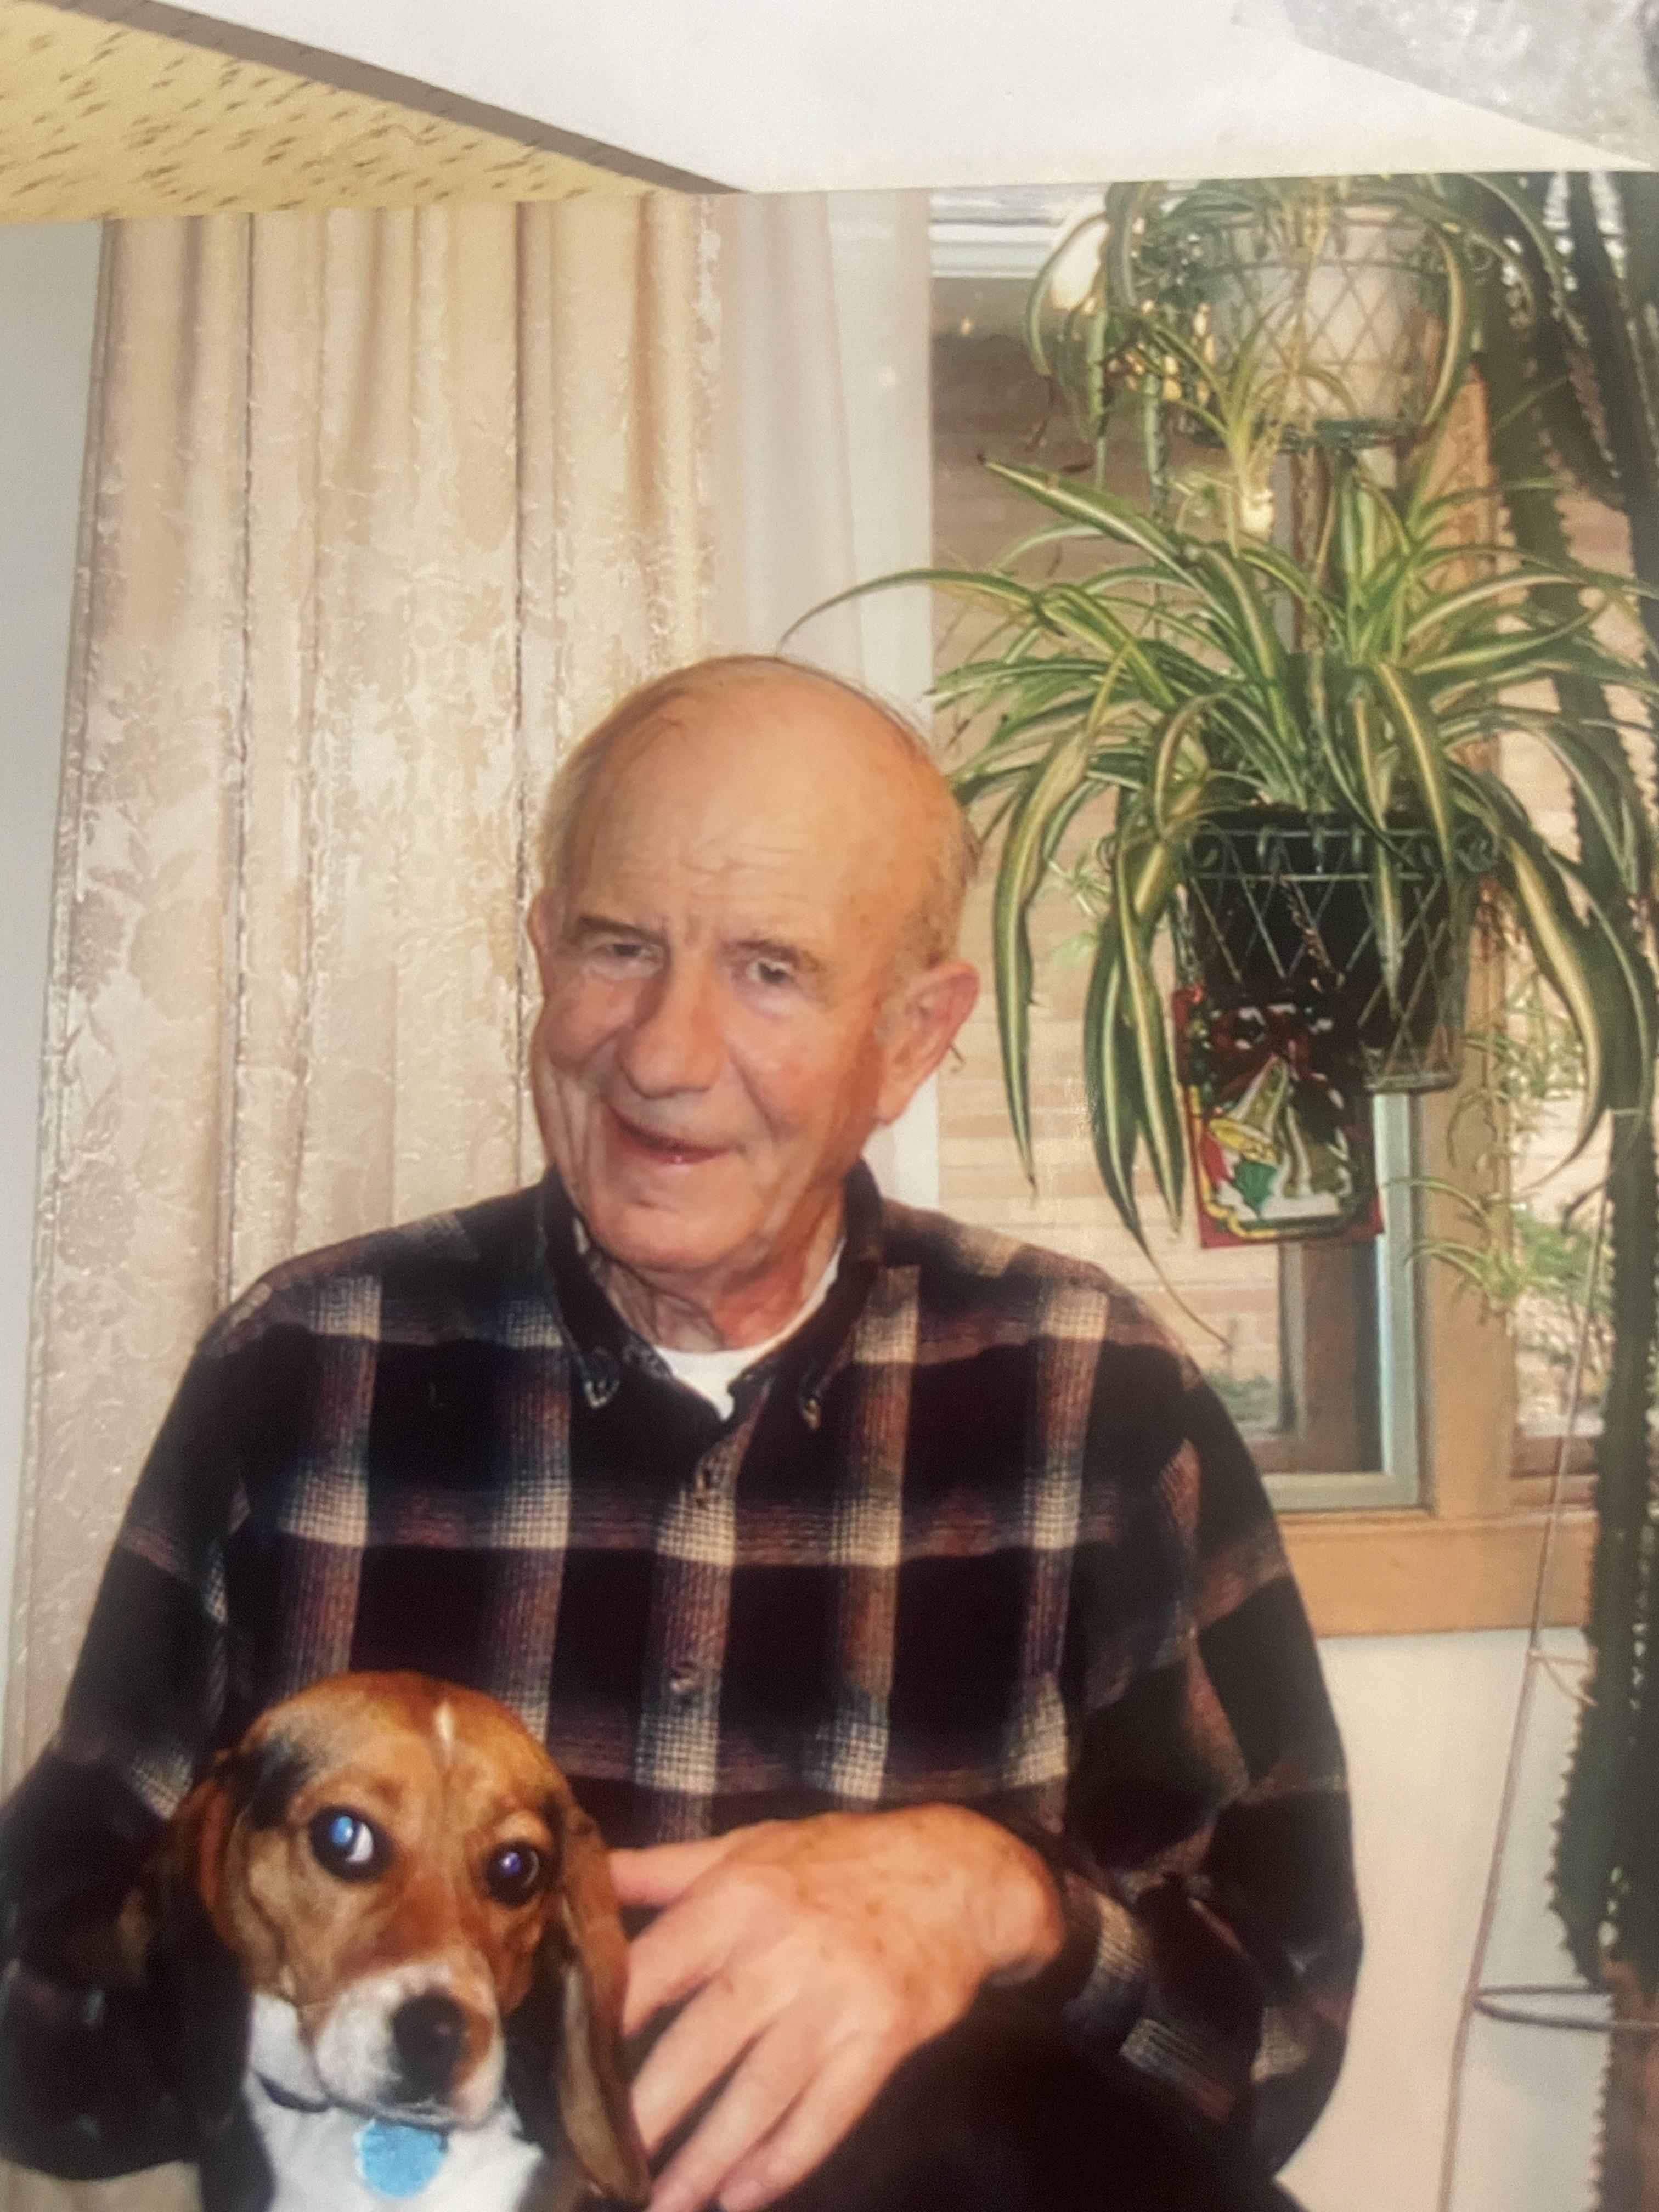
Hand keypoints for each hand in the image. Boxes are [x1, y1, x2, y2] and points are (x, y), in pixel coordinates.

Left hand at [609, 1806, 1062, 2211]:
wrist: (956, 1871)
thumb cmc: (839, 1859)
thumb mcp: (751, 1846)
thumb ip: (666, 1868)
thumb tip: (587, 1871)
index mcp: (738, 1897)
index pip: (658, 1966)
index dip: (610, 2023)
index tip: (569, 2076)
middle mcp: (781, 1948)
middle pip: (703, 2041)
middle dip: (650, 2111)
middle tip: (602, 2167)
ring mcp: (835, 1997)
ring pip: (761, 2090)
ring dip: (709, 2156)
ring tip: (666, 2205)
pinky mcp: (882, 2036)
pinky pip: (827, 2112)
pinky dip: (784, 2159)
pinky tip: (743, 2196)